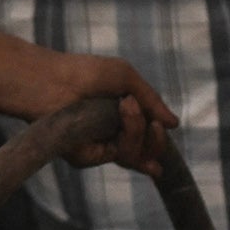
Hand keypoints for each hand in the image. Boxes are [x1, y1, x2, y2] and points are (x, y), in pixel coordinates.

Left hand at [7, 48, 177, 173]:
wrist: (54, 80)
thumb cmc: (86, 72)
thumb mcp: (126, 79)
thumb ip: (152, 101)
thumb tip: (175, 124)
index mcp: (120, 117)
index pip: (145, 137)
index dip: (157, 140)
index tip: (163, 129)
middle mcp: (111, 136)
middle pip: (145, 153)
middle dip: (156, 140)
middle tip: (155, 125)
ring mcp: (99, 147)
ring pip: (135, 155)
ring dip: (139, 130)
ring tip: (128, 106)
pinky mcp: (88, 157)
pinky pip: (119, 156)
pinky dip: (127, 136)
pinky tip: (122, 114)